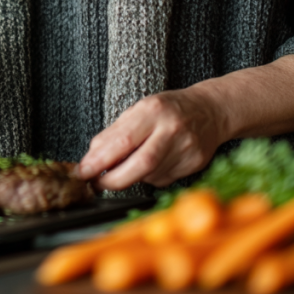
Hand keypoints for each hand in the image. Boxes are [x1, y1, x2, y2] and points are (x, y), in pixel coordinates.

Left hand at [77, 87, 225, 189]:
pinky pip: (163, 179)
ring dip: (131, 176)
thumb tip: (92, 158)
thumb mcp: (139, 110)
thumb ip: (115, 133)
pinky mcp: (195, 164)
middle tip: (96, 184)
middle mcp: (171, 129)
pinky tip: (153, 164)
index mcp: (153, 110)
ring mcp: (186, 148)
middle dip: (113, 180)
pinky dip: (150, 176)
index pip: (122, 141)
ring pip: (149, 175)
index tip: (83, 171)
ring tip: (129, 165)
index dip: (100, 161)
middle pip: (139, 164)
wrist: (210, 110)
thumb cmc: (169, 109)